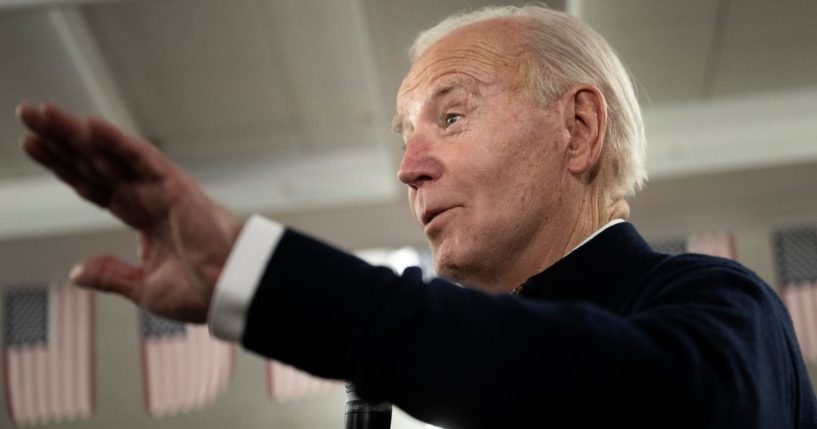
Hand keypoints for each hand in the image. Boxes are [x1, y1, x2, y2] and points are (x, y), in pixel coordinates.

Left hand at [18, 101, 241, 322]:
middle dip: (60, 139)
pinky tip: (89, 125)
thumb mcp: (144, 288)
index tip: (32, 145)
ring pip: (110, 154)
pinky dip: (117, 141)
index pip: (92, 185)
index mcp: (141, 216)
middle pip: (93, 162)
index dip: (62, 165)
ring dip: (75, 132)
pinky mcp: (176, 186)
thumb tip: (78, 273)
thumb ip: (112, 275)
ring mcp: (160, 188)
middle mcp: (147, 196)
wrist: (231, 293)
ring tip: (41, 111)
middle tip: (27, 113)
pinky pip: (142, 158)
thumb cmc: (201, 291)